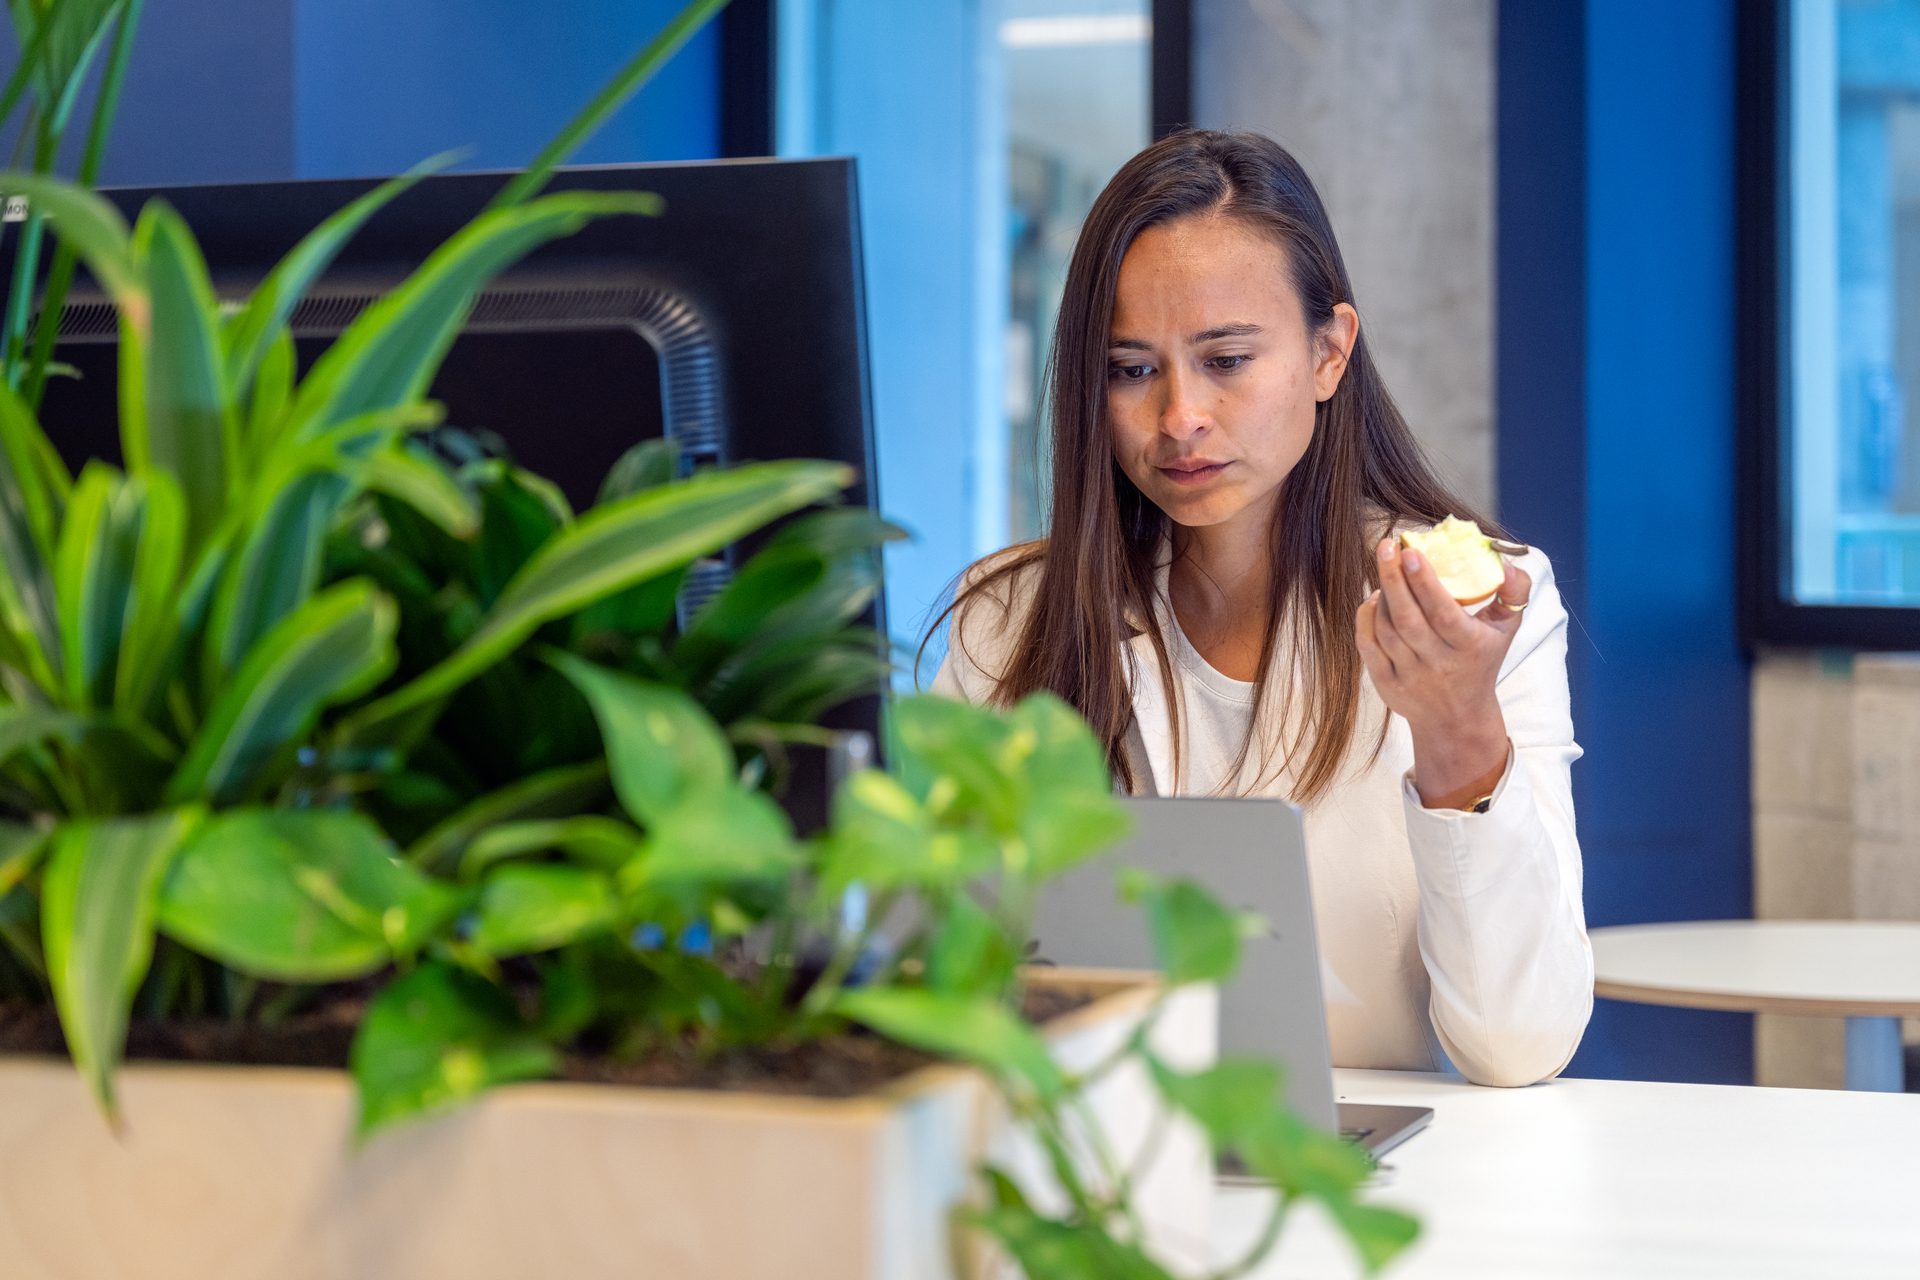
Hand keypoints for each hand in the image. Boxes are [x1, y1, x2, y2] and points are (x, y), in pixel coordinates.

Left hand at [1355, 537, 1529, 807]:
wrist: (1456, 717)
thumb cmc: (1481, 659)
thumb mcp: (1506, 630)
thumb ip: (1514, 593)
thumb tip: (1506, 564)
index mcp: (1469, 648)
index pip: (1443, 614)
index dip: (1425, 583)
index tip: (1412, 552)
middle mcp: (1438, 664)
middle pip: (1407, 619)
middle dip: (1394, 579)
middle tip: (1387, 547)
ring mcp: (1409, 676)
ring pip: (1386, 630)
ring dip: (1382, 596)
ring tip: (1387, 568)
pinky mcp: (1386, 684)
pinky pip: (1368, 646)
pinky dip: (1366, 619)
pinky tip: (1373, 599)